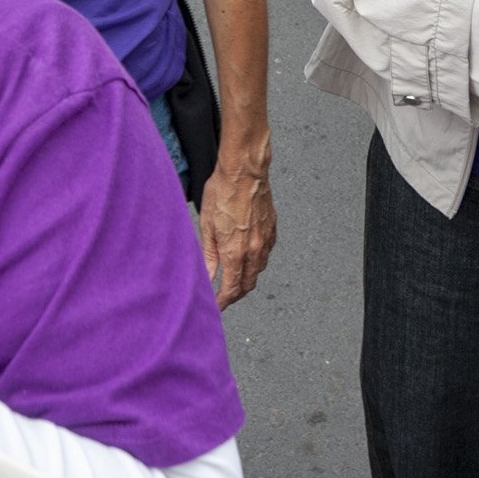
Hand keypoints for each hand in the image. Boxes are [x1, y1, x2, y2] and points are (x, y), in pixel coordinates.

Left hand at [197, 150, 274, 308]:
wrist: (245, 171)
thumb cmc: (222, 192)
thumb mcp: (207, 225)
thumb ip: (208, 255)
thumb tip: (206, 276)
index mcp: (235, 252)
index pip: (231, 288)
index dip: (223, 301)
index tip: (216, 307)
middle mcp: (254, 250)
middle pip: (247, 284)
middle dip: (235, 294)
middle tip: (223, 296)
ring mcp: (265, 240)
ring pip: (258, 270)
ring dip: (246, 279)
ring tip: (233, 278)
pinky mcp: (272, 229)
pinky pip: (266, 254)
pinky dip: (257, 262)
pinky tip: (247, 256)